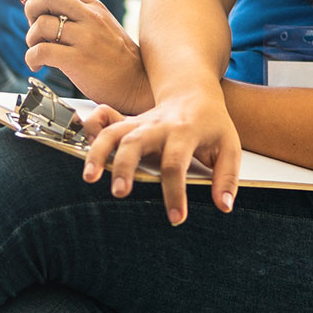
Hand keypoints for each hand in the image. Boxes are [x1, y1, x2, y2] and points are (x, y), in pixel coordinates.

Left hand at [19, 0, 151, 114]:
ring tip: (37, 49)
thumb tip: (45, 11)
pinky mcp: (78, 61)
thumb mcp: (105, 27)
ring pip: (41, 24)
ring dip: (30, 37)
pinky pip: (41, 51)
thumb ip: (81, 16)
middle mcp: (91, 18)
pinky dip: (31, 58)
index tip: (29, 0)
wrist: (137, 84)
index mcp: (95, 7)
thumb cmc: (117, 59)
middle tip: (32, 26)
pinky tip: (38, 65)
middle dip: (31, 8)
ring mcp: (86, 38)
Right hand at [79, 89, 240, 225]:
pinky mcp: (127, 124)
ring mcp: (139, 123)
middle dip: (125, 166)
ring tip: (89, 178)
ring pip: (113, 132)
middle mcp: (158, 125)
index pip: (176, 162)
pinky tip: (83, 157)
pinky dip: (90, 137)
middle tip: (120, 193)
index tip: (176, 219)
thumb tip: (222, 205)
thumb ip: (226, 176)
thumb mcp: (229, 146)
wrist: (193, 93)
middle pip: (136, 142)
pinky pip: (103, 125)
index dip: (175, 192)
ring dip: (98, 153)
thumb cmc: (212, 123)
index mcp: (185, 131)